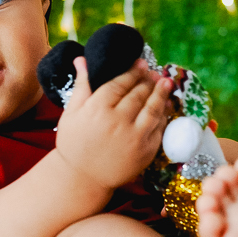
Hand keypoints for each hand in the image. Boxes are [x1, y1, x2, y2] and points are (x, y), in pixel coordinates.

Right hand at [55, 56, 172, 189]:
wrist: (82, 178)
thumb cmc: (74, 143)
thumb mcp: (71, 113)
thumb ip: (82, 85)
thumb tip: (82, 58)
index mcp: (98, 108)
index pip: (121, 83)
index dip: (133, 71)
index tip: (141, 63)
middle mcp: (118, 121)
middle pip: (139, 94)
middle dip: (148, 80)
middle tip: (154, 72)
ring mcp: (134, 137)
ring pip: (152, 109)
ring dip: (161, 94)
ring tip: (166, 83)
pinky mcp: (145, 151)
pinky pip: (158, 128)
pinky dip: (163, 116)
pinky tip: (165, 106)